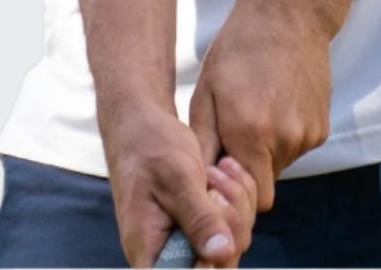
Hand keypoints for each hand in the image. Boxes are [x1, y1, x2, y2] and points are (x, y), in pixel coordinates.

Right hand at [101, 98, 259, 267]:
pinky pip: (233, 223)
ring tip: (215, 170)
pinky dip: (238, 196)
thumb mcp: (177, 179)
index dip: (210, 263)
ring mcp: (189, 239)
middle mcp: (170, 254)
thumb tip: (221, 255)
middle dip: (231, 221)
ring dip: (236, 202)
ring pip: (232, 242)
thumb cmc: (149, 147)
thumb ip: (199, 218)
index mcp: (151, 253)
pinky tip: (224, 169)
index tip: (218, 227)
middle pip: (220, 263)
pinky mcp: (203, 223)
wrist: (143, 123)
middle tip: (213, 179)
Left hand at [188, 0, 333, 213]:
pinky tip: (274, 104)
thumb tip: (199, 185)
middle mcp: (286, 139)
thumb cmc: (239, 48)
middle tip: (233, 136)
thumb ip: (202, 145)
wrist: (288, 13)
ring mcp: (308, 133)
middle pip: (264, 185)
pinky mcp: (322, 126)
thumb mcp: (206, 92)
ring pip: (280, 165)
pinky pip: (297, 148)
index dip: (232, 191)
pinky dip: (283, 137)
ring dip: (265, 152)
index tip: (219, 165)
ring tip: (254, 111)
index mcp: (251, 133)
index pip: (248, 201)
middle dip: (246, 172)